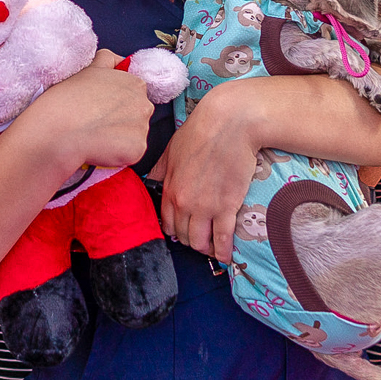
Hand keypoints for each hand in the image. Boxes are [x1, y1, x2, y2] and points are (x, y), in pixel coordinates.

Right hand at [14, 50, 154, 175]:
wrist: (59, 129)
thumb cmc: (68, 99)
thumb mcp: (89, 68)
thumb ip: (109, 60)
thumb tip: (122, 61)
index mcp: (135, 83)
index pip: (134, 96)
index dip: (116, 105)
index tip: (101, 110)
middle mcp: (144, 104)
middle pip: (137, 116)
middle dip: (122, 122)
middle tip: (97, 124)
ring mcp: (142, 128)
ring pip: (134, 136)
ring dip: (119, 139)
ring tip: (96, 137)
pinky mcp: (137, 149)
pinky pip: (131, 154)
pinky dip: (118, 155)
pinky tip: (100, 149)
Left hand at [153, 82, 256, 263]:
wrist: (229, 123)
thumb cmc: (200, 131)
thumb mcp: (172, 149)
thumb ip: (161, 169)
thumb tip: (151, 181)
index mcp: (169, 188)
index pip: (167, 223)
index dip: (175, 231)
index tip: (183, 232)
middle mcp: (184, 202)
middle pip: (183, 236)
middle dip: (190, 240)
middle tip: (200, 239)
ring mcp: (205, 207)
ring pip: (200, 242)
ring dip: (205, 248)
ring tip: (212, 248)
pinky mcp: (227, 207)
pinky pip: (223, 239)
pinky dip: (223, 251)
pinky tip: (225, 256)